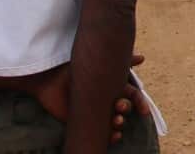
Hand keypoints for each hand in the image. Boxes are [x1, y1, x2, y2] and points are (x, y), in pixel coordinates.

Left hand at [26, 54, 150, 143]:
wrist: (50, 80)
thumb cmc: (73, 69)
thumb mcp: (98, 62)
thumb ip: (120, 60)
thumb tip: (143, 58)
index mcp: (112, 85)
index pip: (132, 95)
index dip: (140, 103)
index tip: (144, 111)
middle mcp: (107, 99)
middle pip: (124, 107)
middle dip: (126, 109)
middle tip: (120, 108)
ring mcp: (97, 111)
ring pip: (116, 121)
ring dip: (120, 123)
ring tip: (116, 122)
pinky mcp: (86, 122)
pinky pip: (103, 133)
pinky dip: (112, 137)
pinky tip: (114, 136)